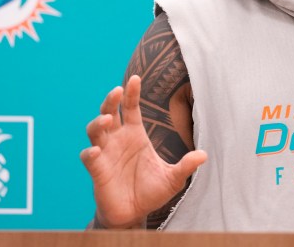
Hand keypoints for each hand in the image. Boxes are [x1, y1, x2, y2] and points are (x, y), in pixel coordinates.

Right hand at [80, 75, 206, 228]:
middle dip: (110, 100)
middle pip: (109, 111)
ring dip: (98, 122)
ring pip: (95, 130)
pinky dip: (90, 153)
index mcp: (135, 134)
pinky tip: (96, 151)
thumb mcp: (173, 179)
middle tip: (117, 91)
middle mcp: (118, 139)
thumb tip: (204, 155)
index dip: (131, 93)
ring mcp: (105, 153)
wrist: (134, 214)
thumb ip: (185, 166)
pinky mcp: (97, 170)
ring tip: (107, 120)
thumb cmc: (152, 192)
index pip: (130, 107)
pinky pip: (89, 157)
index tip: (134, 78)